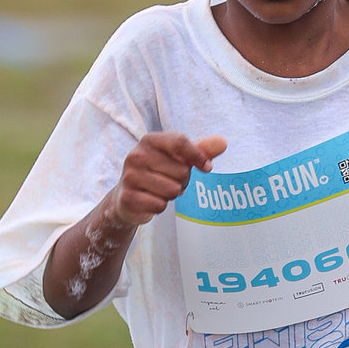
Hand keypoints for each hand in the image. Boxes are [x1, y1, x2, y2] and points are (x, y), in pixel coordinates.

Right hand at [109, 132, 226, 227]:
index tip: (207, 168)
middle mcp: (136, 155)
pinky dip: (159, 206)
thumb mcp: (177, 158)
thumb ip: (200, 150)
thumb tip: (223, 142)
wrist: (126, 196)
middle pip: (181, 171)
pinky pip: (160, 205)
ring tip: (160, 191)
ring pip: (172, 191)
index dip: (198, 156)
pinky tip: (150, 201)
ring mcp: (130, 177)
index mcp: (149, 140)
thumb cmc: (157, 172)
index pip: (180, 142)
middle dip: (182, 181)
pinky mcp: (128, 197)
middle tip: (170, 181)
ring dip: (172, 195)